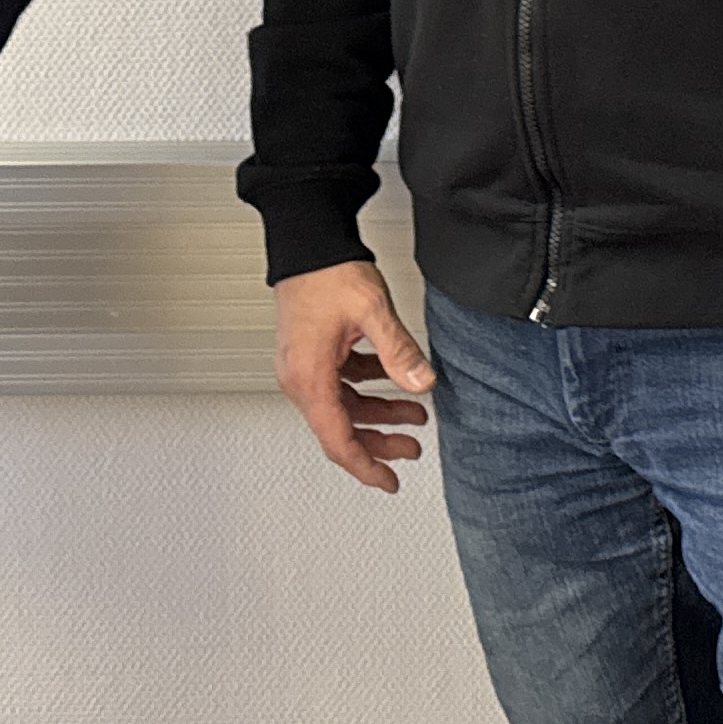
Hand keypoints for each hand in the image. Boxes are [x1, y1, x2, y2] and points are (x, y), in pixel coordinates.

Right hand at [274, 260, 436, 492]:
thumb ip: (399, 351)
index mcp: (310, 378)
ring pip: (343, 407)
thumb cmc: (326, 272)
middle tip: (412, 449)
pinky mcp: (311, 352)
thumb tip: (422, 383)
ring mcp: (303, 365)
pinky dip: (368, 386)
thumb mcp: (372, 312)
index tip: (388, 481)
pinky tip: (391, 376)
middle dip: (379, 443)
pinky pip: (340, 384)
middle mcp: (300, 377)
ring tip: (413, 413)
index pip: (338, 441)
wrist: (306, 241)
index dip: (366, 467)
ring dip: (378, 413)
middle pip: (341, 429)